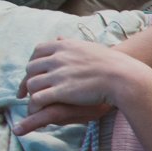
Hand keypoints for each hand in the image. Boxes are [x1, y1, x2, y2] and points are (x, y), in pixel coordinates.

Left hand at [16, 39, 151, 133]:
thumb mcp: (89, 47)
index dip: (33, 64)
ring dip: (30, 96)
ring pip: (31, 84)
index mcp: (64, 46)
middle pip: (31, 68)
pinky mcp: (61, 91)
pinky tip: (37, 112)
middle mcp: (58, 57)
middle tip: (27, 93)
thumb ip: (71, 44)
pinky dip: (34, 106)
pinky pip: (38, 98)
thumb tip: (59, 38)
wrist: (124, 77)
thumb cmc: (113, 64)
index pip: (37, 51)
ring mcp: (58, 74)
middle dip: (27, 81)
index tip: (33, 74)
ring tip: (33, 106)